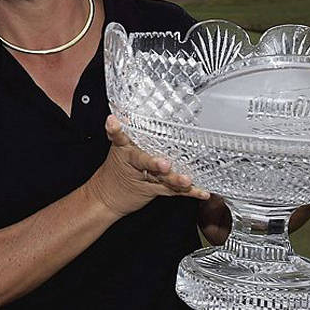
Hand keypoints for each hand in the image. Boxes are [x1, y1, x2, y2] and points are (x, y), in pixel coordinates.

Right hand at [86, 115, 209, 217]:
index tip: (113, 121)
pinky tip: (202, 192)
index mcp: (124, 149)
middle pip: (143, 161)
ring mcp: (146, 177)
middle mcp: (135, 162)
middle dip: (153, 163)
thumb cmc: (117, 169)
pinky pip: (174, 190)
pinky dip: (190, 191)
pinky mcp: (156, 189)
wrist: (107, 197)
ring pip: (161, 178)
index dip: (115, 130)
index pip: (119, 137)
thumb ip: (127, 132)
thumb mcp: (118, 148)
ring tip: (186, 180)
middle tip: (163, 164)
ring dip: (175, 179)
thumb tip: (127, 112)